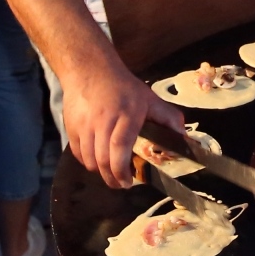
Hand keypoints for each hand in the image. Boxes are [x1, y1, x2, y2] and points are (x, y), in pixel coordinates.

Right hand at [60, 55, 186, 188]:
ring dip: (99, 171)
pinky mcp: (71, 128)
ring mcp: (84, 126)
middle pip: (102, 158)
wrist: (90, 71)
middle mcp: (102, 122)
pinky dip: (87, 162)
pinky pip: (77, 153)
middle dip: (111, 177)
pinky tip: (97, 161)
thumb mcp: (150, 99)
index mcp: (126, 115)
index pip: (120, 146)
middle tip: (121, 184)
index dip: (122, 168)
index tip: (128, 182)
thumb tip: (183, 136)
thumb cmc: (124, 88)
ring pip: (88, 159)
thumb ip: (168, 117)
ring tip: (111, 174)